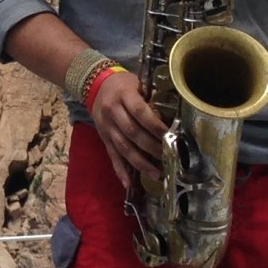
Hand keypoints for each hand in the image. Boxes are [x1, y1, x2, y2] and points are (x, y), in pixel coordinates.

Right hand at [85, 70, 166, 189]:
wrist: (94, 84)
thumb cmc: (122, 83)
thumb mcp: (137, 83)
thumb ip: (150, 98)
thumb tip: (172, 116)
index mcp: (123, 96)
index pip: (141, 112)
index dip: (155, 125)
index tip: (170, 136)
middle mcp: (113, 112)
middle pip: (132, 133)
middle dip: (151, 147)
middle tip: (168, 157)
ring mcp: (106, 127)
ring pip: (123, 148)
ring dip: (140, 163)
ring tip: (156, 174)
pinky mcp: (103, 138)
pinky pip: (112, 156)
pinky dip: (120, 171)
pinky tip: (129, 184)